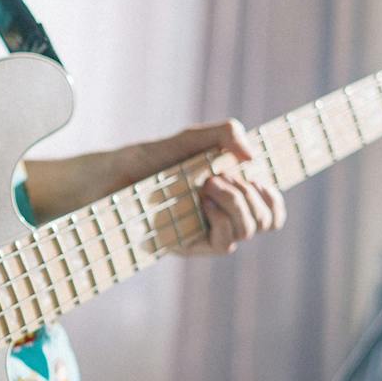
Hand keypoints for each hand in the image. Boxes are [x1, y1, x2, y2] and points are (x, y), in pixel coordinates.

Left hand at [120, 119, 286, 256]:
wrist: (107, 178)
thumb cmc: (146, 160)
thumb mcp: (188, 139)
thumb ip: (223, 134)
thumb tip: (252, 156)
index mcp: (228, 197)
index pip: (271, 211)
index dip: (274, 199)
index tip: (257, 176)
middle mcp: (220, 218)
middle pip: (267, 220)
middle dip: (253, 193)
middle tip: (220, 175)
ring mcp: (204, 233)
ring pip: (249, 230)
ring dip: (238, 202)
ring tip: (209, 183)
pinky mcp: (187, 246)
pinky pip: (224, 243)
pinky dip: (222, 218)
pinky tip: (203, 200)